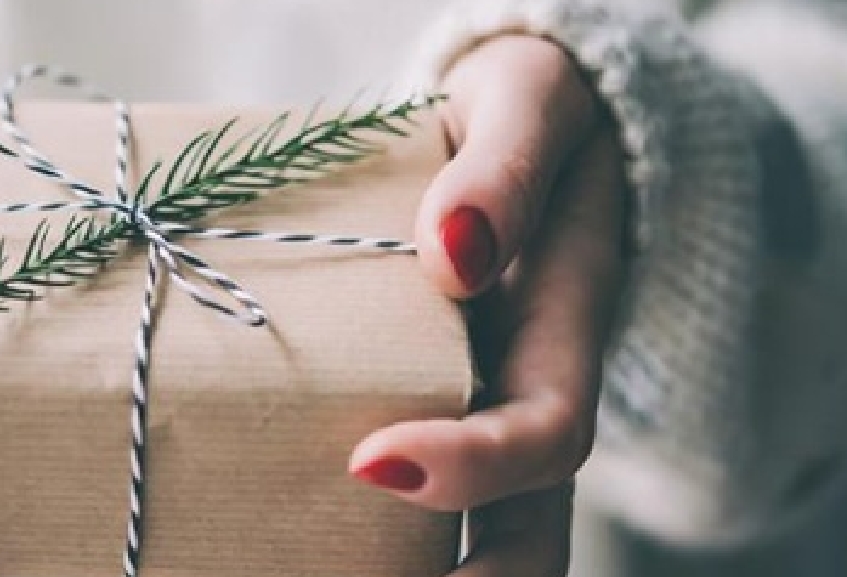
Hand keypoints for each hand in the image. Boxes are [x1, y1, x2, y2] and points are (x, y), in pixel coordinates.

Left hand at [350, 37, 625, 574]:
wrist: (527, 134)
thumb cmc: (526, 114)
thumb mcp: (527, 101)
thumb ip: (505, 167)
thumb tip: (454, 251)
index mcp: (561, 330)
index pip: (545, 430)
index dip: (473, 463)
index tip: (371, 460)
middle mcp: (528, 396)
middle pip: (530, 537)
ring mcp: (483, 419)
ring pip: (484, 541)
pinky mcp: (433, 414)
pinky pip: (415, 509)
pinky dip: (367, 547)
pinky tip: (284, 551)